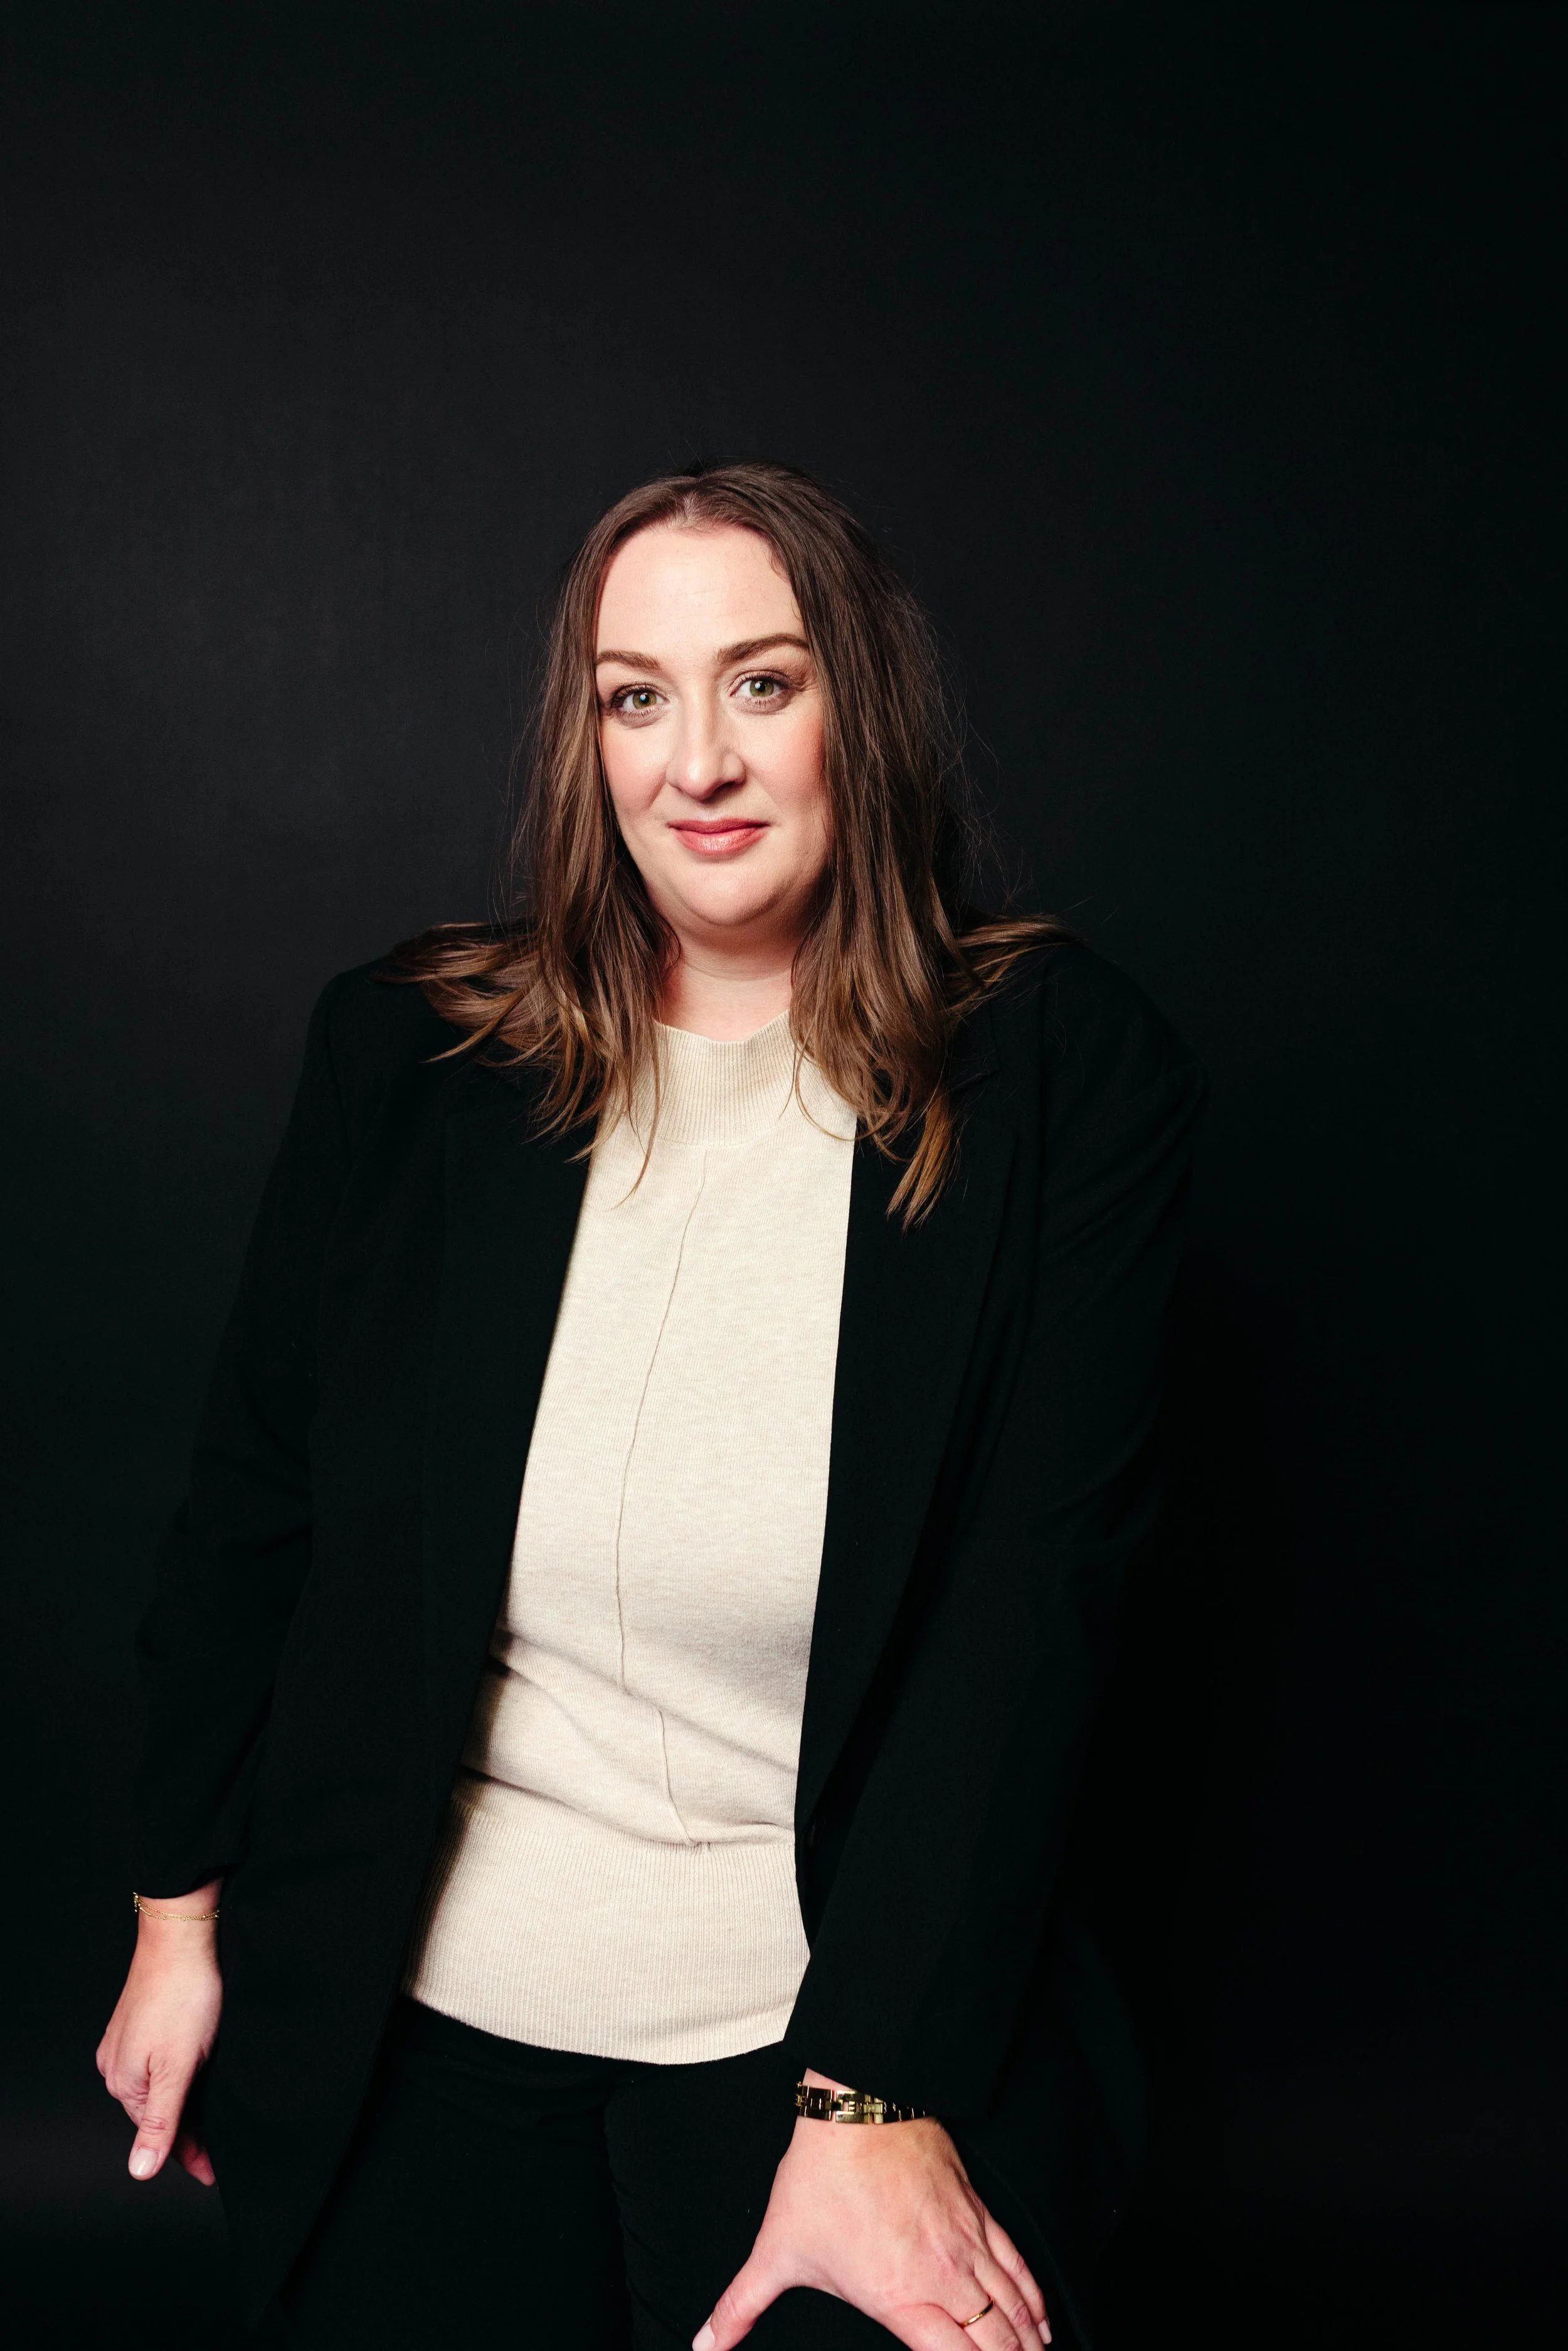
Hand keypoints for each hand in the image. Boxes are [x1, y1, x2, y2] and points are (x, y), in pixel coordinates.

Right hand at [96, 1885, 223, 2185]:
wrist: (182, 1937)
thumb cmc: (184, 1997)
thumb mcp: (178, 2068)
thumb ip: (160, 2122)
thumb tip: (139, 2171)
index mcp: (125, 2085)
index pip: (159, 2137)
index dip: (190, 2156)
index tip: (216, 2173)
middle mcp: (118, 2068)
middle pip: (159, 2115)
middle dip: (190, 2132)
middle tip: (224, 2147)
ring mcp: (127, 2044)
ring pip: (160, 2089)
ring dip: (186, 2103)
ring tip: (218, 2116)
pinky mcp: (139, 2023)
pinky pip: (160, 2064)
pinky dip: (180, 2077)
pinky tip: (201, 2075)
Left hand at [696, 2072, 1049, 2350]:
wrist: (859, 2107)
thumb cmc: (820, 2179)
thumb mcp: (776, 2250)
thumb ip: (740, 2308)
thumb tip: (702, 2344)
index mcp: (901, 2300)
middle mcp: (944, 2279)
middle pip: (998, 2345)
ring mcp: (967, 2245)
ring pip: (1016, 2309)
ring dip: (1028, 2345)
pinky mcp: (978, 2215)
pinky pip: (1019, 2267)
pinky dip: (1034, 2302)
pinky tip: (1040, 2323)